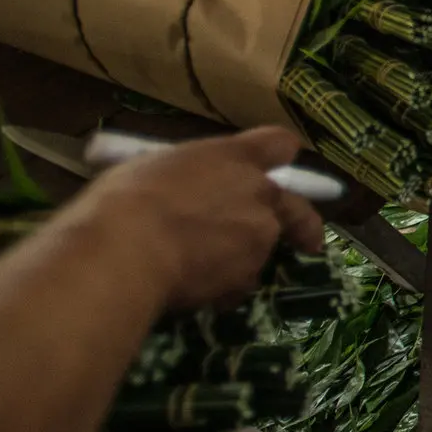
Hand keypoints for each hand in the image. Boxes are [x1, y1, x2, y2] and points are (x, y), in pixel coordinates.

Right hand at [69, 127, 321, 308]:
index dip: (278, 153)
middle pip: (293, 206)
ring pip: (261, 247)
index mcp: (236, 157)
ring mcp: (259, 237)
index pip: (279, 144)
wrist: (125, 251)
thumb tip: (176, 188)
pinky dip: (222, 286)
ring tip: (197, 266)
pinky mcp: (247, 277)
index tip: (282, 162)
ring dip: (241, 256)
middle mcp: (260, 194)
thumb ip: (184, 177)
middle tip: (306, 241)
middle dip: (301, 224)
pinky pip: (239, 281)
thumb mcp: (152, 169)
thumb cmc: (126, 199)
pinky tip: (189, 287)